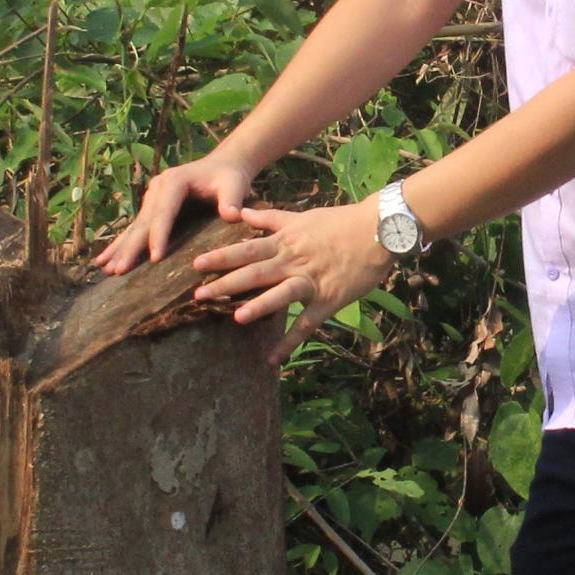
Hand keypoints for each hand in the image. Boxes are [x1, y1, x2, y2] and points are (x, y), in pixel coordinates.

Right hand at [95, 153, 256, 274]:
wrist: (222, 166)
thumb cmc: (229, 178)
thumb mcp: (234, 185)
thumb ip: (232, 199)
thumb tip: (232, 215)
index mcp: (174, 182)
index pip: (164, 213)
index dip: (158, 236)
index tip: (155, 258)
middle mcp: (158, 188)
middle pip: (143, 222)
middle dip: (131, 247)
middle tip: (119, 270)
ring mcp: (152, 198)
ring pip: (134, 227)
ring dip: (120, 248)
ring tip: (105, 267)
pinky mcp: (151, 207)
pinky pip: (136, 228)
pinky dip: (122, 244)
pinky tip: (106, 259)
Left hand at [185, 201, 392, 351]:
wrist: (379, 230)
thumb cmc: (340, 222)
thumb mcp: (302, 217)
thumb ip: (270, 219)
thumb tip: (241, 214)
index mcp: (286, 241)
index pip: (247, 248)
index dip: (221, 256)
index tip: (196, 263)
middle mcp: (294, 261)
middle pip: (255, 272)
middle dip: (226, 283)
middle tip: (198, 295)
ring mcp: (311, 281)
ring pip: (282, 293)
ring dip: (260, 306)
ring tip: (237, 318)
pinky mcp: (328, 300)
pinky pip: (307, 324)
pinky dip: (291, 342)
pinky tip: (274, 360)